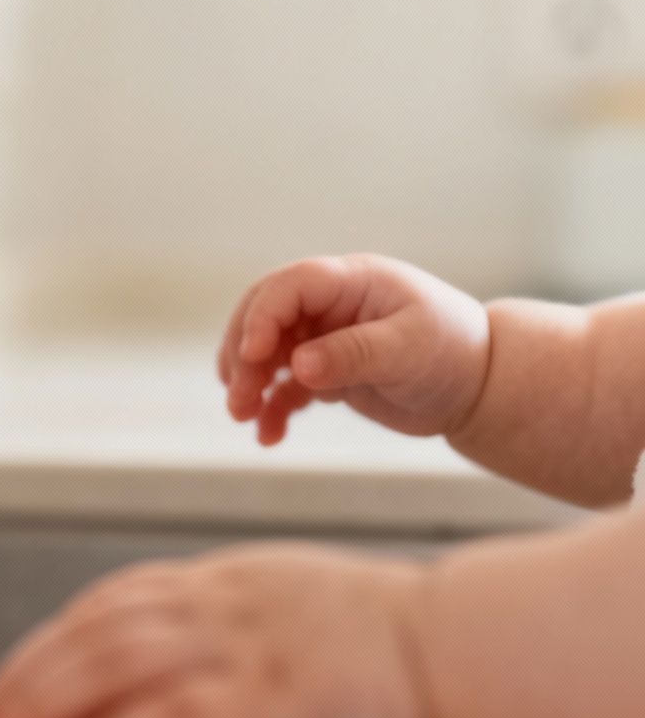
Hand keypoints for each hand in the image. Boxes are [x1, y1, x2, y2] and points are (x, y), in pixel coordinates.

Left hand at [0, 545, 438, 717]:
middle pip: (90, 636)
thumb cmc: (373, 652)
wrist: (469, 650)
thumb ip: (205, 659)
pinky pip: (174, 715)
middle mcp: (219, 603)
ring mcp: (247, 643)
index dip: (37, 653)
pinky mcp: (278, 694)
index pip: (101, 611)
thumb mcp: (275, 630)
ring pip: (114, 665)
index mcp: (216, 584)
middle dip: (19, 687)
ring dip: (40, 711)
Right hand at [218, 254, 488, 444]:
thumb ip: (353, 354)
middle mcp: (329, 305)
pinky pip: (285, 386)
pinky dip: (272, 409)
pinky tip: (268, 435)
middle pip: (266, 317)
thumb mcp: (408, 349)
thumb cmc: (453, 351)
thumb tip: (298, 366)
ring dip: (249, 382)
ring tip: (242, 415)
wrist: (479, 384)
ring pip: (267, 353)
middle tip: (238, 396)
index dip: (263, 316)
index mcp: (351, 281)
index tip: (252, 356)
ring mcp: (323, 337)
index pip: (291, 286)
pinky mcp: (324, 371)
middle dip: (244, 354)